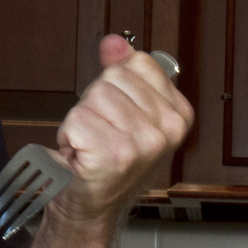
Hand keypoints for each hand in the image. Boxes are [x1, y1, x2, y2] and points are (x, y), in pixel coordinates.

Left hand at [48, 35, 193, 225]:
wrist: (90, 205)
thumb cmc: (107, 161)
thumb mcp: (122, 109)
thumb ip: (121, 70)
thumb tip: (114, 42)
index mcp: (178, 114)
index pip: (137, 64)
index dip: (115, 86)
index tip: (117, 116)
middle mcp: (167, 129)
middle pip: (112, 78)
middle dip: (95, 104)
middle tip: (100, 133)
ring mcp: (144, 143)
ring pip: (93, 97)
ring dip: (81, 121)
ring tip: (91, 145)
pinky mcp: (115, 154)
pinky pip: (77, 118)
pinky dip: (69, 135)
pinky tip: (81, 155)